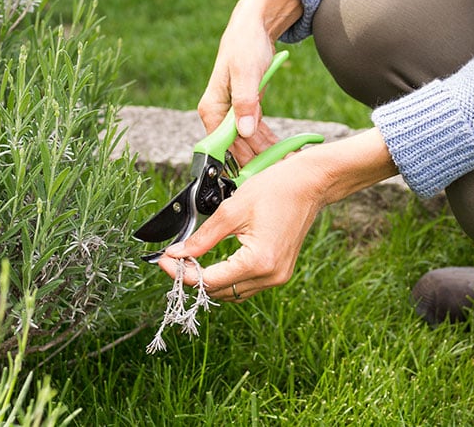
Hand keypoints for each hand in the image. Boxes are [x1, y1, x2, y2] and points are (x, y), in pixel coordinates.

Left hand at [159, 129, 398, 300]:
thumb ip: (202, 237)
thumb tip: (176, 254)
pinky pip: (246, 284)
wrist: (310, 183)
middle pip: (220, 291)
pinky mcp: (280, 272)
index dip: (182, 273)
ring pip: (233, 291)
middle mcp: (270, 276)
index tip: (163, 262)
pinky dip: (227, 277)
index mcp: (259, 261)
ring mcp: (278, 276)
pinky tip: (212, 262)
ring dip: (210, 280)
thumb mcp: (232, 210)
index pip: (210, 280)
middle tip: (173, 259)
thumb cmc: (276, 189)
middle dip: (193, 278)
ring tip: (189, 261)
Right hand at [198, 0, 302, 163]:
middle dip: (257, 161)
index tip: (257, 175)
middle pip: (236, 147)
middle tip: (279, 172)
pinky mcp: (246, 110)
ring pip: (248, 142)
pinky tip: (283, 151)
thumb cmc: (245, 45)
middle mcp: (219, 114)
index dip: (240, 161)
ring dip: (266, 154)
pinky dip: (269, 141)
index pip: (222, 144)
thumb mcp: (246, 73)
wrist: (254, 26)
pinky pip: (257, 132)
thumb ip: (245, 102)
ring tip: (286, 164)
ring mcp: (233, 113)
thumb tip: (242, 132)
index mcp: (211, 108)